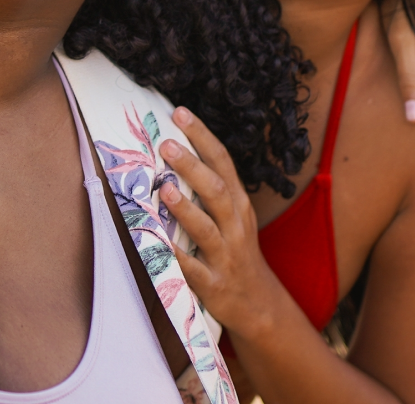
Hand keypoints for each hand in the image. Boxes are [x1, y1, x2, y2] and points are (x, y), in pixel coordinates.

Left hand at [158, 107, 291, 342]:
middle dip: (192, 165)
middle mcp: (235, 225)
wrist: (258, 303)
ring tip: (164, 189)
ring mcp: (226, 255)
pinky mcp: (213, 283)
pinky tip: (156, 242)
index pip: (223, 162)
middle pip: (216, 190)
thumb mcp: (233, 216)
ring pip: (207, 228)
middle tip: (166, 144)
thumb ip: (210, 187)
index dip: (201, 136)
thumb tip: (172, 149)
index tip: (179, 112)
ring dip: (185, 208)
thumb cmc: (236, 250)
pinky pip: (192, 269)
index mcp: (238, 203)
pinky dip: (175, 255)